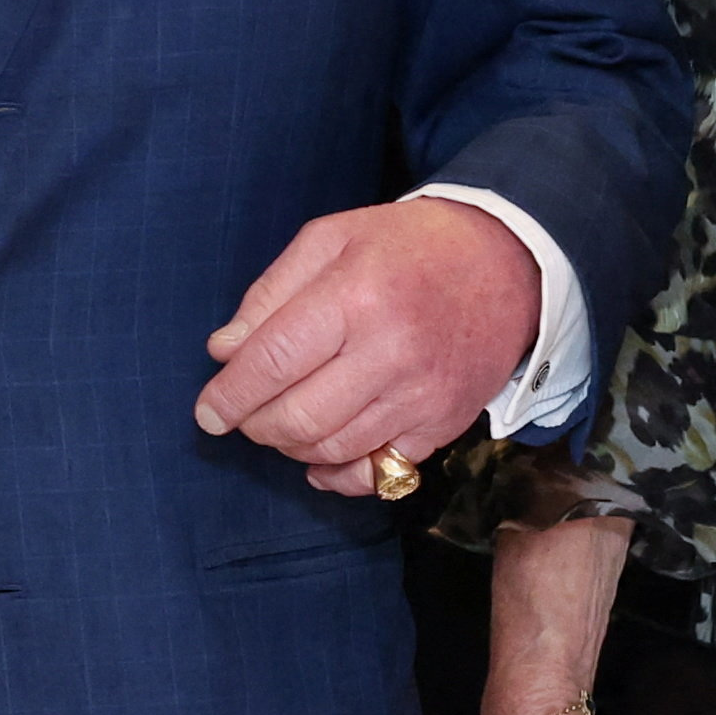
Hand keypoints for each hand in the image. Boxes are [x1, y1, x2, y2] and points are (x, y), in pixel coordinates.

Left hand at [197, 194, 539, 496]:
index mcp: (355, 295)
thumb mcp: (332, 239)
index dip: (230, 395)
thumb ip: (270, 293)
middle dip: (255, 426)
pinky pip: (378, 475)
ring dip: (292, 447)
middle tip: (245, 415)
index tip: (209, 411)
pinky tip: (320, 458)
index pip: (272, 362)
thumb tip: (224, 352)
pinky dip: (338, 475)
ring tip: (284, 421)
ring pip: (332, 451)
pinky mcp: (443, 424)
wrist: (507, 262)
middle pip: (297, 418)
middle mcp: (391, 352)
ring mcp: (421, 395)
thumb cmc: (408, 246)